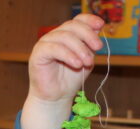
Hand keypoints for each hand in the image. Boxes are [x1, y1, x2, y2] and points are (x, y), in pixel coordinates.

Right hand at [22, 13, 105, 128]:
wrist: (56, 98)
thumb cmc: (70, 80)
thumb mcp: (86, 60)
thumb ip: (90, 46)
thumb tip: (97, 30)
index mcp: (67, 35)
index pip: (77, 20)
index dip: (89, 20)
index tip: (101, 25)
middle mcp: (55, 36)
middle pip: (72, 26)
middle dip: (88, 35)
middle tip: (98, 48)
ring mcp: (45, 43)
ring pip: (64, 36)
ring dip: (80, 49)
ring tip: (88, 62)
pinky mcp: (38, 53)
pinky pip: (54, 48)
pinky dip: (68, 55)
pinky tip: (77, 64)